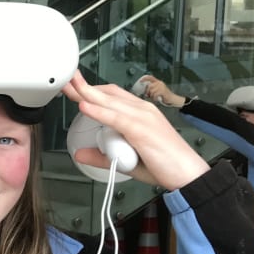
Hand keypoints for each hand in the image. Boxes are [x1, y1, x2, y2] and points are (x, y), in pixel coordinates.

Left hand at [62, 71, 209, 190]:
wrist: (187, 174)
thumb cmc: (163, 164)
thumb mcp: (123, 160)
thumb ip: (101, 155)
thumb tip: (79, 153)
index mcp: (140, 112)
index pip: (111, 94)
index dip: (91, 90)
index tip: (73, 87)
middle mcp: (142, 110)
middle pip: (107, 93)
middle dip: (83, 87)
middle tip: (65, 80)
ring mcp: (143, 117)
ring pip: (109, 101)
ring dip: (87, 93)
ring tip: (69, 87)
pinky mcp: (142, 129)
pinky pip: (116, 118)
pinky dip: (98, 111)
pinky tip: (84, 106)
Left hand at [138, 74, 185, 107]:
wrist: (171, 99)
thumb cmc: (163, 96)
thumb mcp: (157, 91)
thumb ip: (151, 89)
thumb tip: (144, 92)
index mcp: (158, 82)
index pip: (151, 77)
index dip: (145, 78)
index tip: (140, 81)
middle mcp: (160, 83)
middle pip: (149, 86)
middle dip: (148, 92)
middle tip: (149, 96)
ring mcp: (162, 86)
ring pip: (151, 91)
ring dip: (151, 96)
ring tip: (154, 98)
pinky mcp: (163, 91)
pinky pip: (154, 94)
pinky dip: (154, 98)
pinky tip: (156, 99)